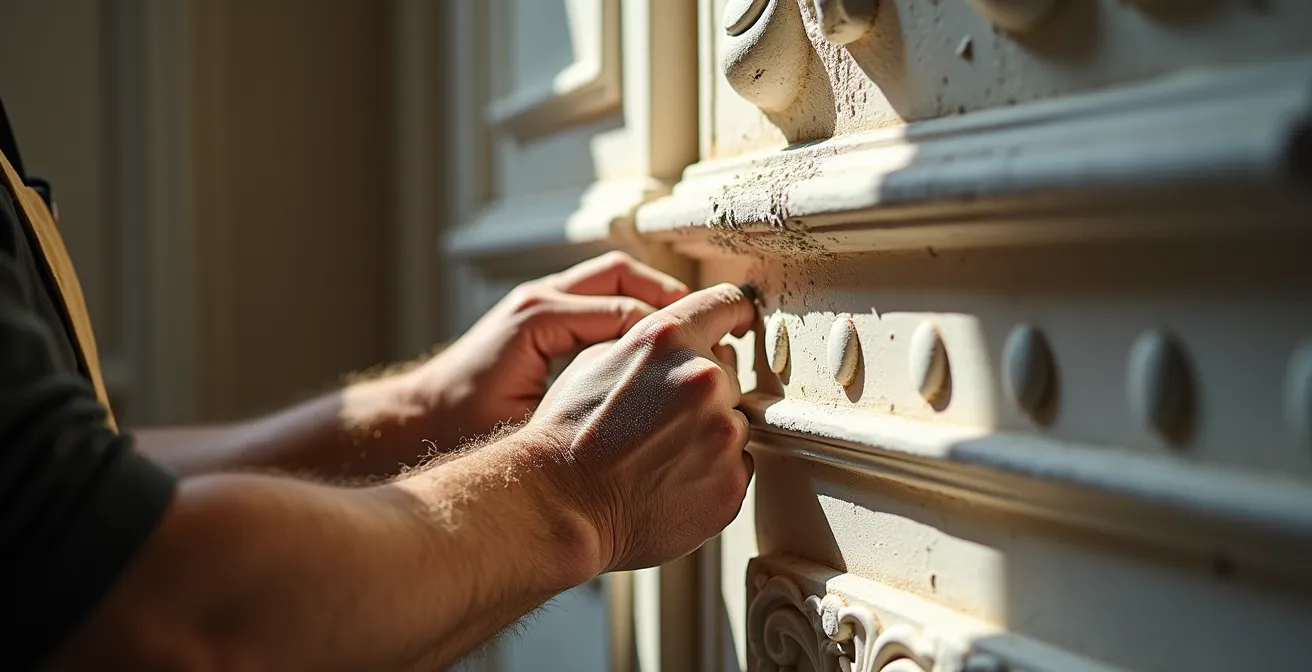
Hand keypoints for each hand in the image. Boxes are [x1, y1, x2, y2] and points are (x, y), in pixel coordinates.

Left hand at [410, 252, 689, 450]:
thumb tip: (639, 412)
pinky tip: (652, 341)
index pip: (624, 316)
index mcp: (539, 320)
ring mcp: (539, 299)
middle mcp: (540, 299)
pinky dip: (629, 306)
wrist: (417, 418)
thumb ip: (578, 412)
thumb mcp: (526, 426)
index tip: (703, 359)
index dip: (669, 339)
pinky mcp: (541, 311)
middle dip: (669, 297)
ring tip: (687, 328)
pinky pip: (597, 294)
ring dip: (653, 296)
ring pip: (613, 276)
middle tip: (706, 326)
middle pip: (622, 274)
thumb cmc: (463, 427)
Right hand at [526, 283, 756, 573]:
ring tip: (657, 455)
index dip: (736, 311)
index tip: (743, 318)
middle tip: (657, 422)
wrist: (559, 506)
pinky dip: (712, 474)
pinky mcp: (731, 482)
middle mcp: (702, 380)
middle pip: (727, 375)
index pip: (726, 304)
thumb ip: (650, 344)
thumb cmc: (566, 438)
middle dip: (701, 393)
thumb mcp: (595, 362)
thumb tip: (685, 343)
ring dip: (707, 435)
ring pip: (732, 423)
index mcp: (668, 340)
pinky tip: (669, 479)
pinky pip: (736, 468)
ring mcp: (722, 434)